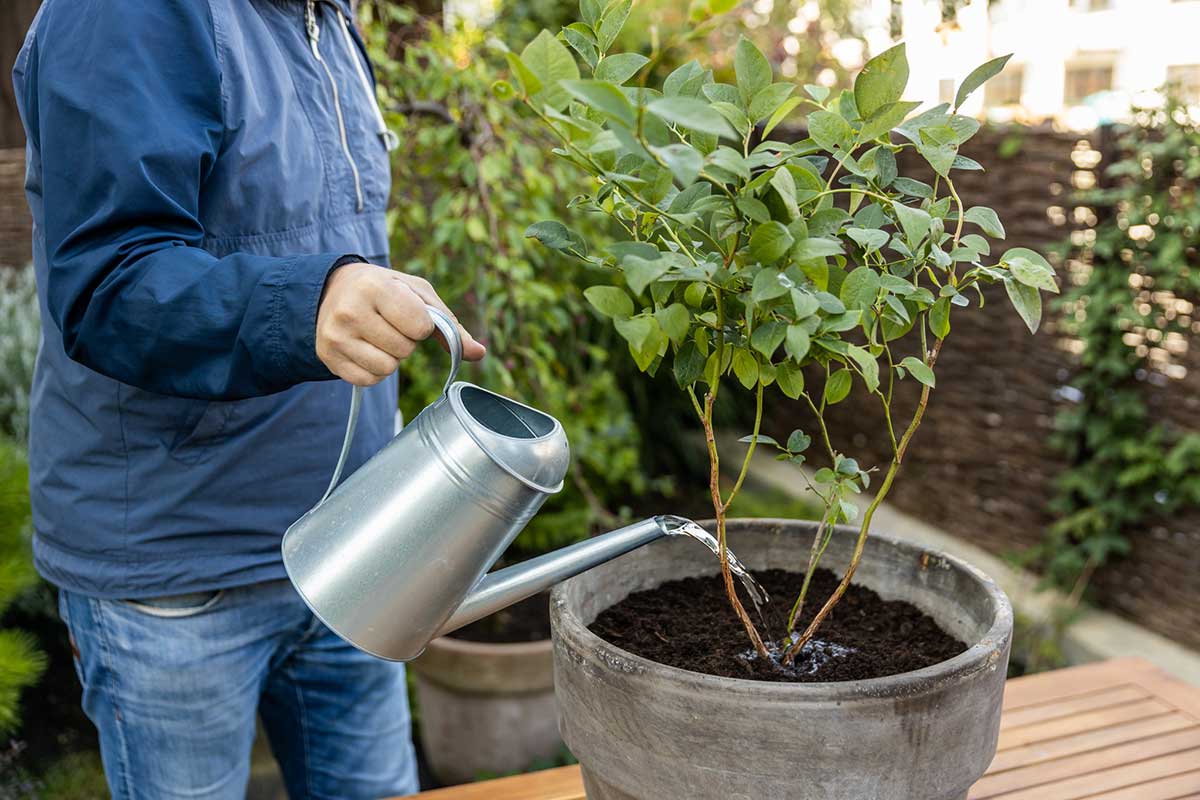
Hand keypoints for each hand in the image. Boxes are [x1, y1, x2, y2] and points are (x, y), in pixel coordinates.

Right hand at [316, 263, 485, 385]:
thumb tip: (479, 353)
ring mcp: (335, 337)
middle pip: (404, 351)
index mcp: (374, 287)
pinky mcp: (328, 357)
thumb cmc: (385, 289)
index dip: (422, 325)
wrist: (332, 290)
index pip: (420, 327)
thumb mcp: (418, 294)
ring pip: (387, 369)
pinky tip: (366, 348)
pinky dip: (375, 370)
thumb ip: (450, 325)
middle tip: (390, 324)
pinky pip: (369, 380)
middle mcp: (350, 311)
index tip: (408, 314)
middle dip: (406, 341)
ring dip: (392, 357)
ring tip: (378, 336)